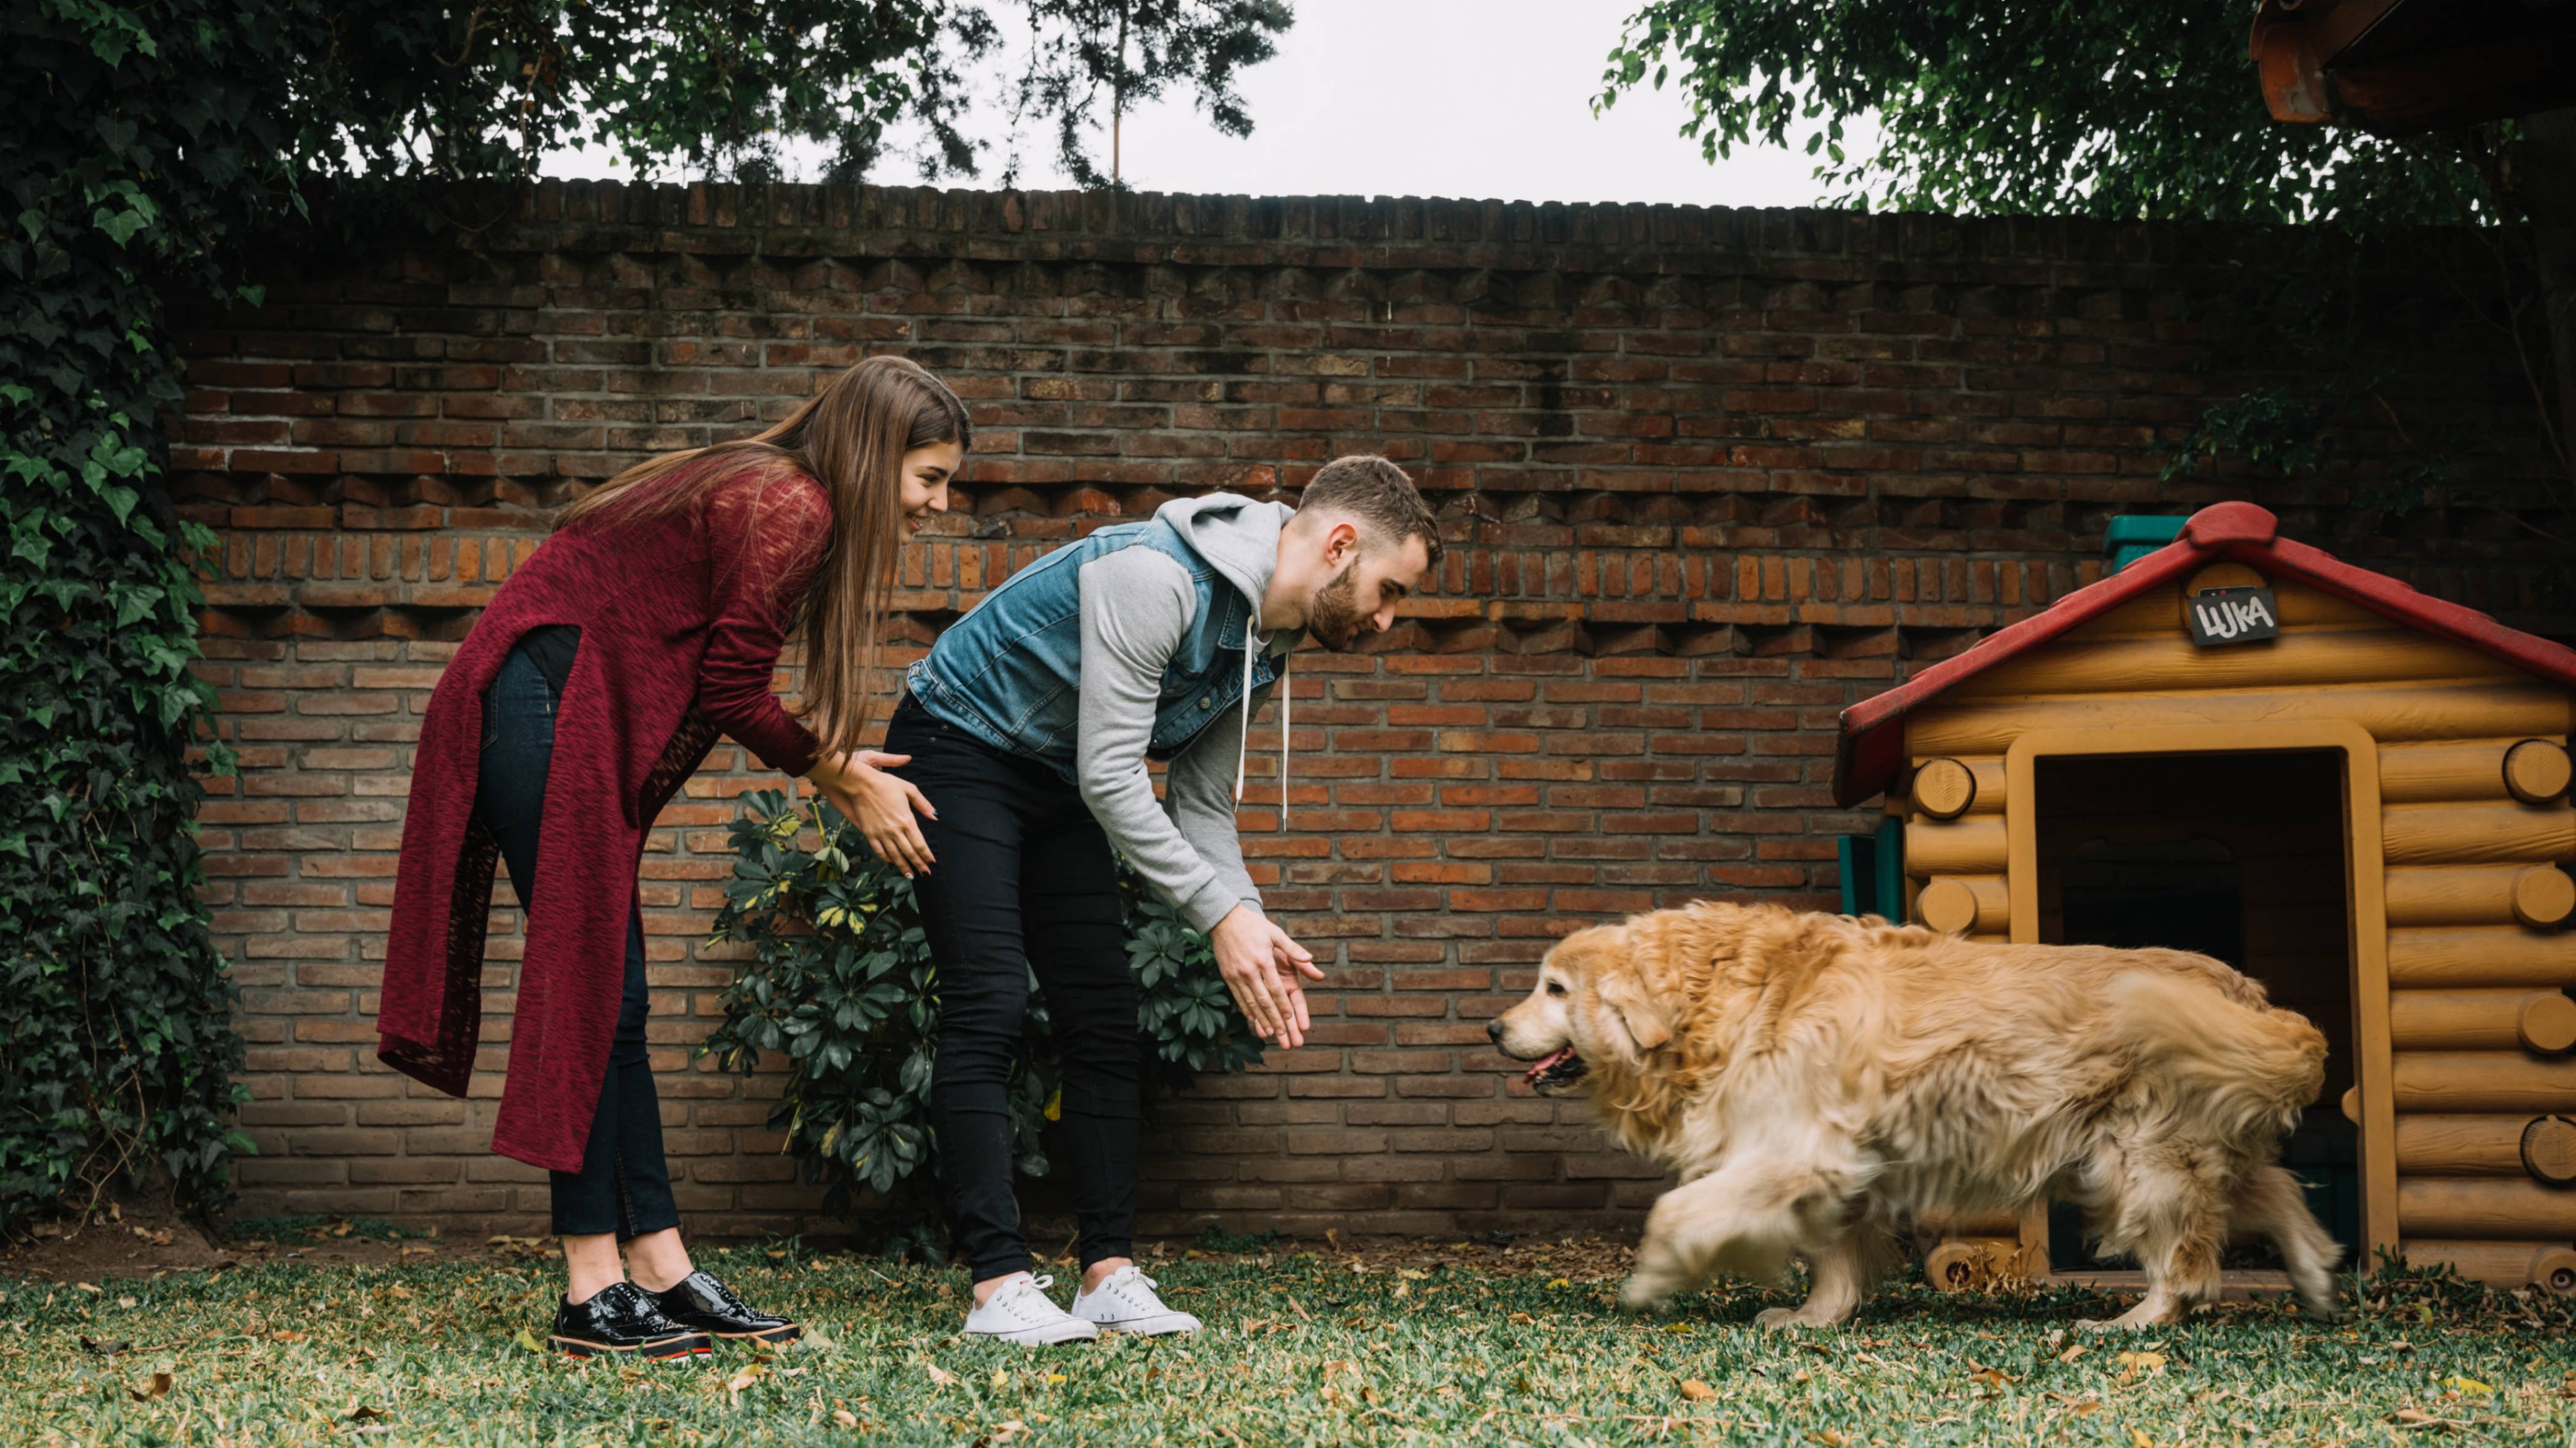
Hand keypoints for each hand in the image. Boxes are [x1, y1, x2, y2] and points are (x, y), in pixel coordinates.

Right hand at [806, 750, 936, 877]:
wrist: (861, 784)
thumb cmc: (886, 784)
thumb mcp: (909, 789)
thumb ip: (923, 804)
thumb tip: (935, 816)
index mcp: (907, 820)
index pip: (919, 843)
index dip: (926, 855)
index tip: (931, 862)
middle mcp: (895, 830)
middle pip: (909, 852)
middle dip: (918, 864)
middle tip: (925, 873)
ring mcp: (881, 834)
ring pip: (895, 855)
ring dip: (904, 867)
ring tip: (910, 875)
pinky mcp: (869, 834)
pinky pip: (879, 851)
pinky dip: (887, 859)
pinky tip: (892, 863)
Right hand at [1211, 907, 1321, 1048]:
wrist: (1225, 919)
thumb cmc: (1254, 926)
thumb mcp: (1276, 933)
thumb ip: (1293, 949)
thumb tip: (1311, 959)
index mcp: (1264, 960)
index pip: (1276, 989)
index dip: (1283, 1006)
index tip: (1290, 1019)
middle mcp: (1249, 970)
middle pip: (1264, 1000)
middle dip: (1274, 1019)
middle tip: (1283, 1034)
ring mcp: (1236, 975)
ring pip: (1251, 1002)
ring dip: (1261, 1019)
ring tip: (1270, 1032)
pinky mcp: (1227, 976)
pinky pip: (1238, 997)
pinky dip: (1246, 1010)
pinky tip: (1253, 1020)